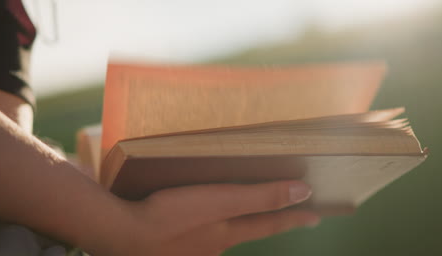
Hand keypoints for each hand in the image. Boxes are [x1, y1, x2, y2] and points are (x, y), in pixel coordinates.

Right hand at [104, 180, 318, 255]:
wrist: (124, 235)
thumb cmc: (172, 216)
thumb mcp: (221, 202)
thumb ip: (261, 196)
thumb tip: (303, 192)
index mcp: (228, 233)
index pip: (270, 223)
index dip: (295, 218)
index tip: (317, 215)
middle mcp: (215, 245)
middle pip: (247, 231)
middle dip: (266, 222)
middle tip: (284, 215)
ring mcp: (192, 249)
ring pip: (221, 233)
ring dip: (233, 224)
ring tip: (232, 213)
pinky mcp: (171, 246)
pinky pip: (197, 235)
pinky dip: (204, 226)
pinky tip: (191, 219)